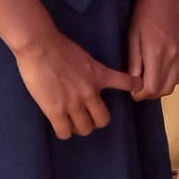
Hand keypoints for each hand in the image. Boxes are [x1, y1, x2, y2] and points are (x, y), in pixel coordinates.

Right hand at [14, 32, 138, 138]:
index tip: (137, 87)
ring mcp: (74, 104)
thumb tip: (87, 79)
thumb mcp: (84, 57)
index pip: (126, 83)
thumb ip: (90, 71)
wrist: (40, 47)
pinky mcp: (56, 111)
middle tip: (88, 116)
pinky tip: (60, 126)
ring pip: (85, 129)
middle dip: (96, 120)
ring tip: (72, 122)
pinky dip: (63, 132)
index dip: (133, 86)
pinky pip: (64, 133)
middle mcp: (90, 92)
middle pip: (103, 120)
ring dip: (79, 127)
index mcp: (99, 74)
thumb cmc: (59, 46)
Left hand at [127, 0, 178, 99]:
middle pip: (165, 90)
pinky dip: (173, 77)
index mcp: (157, 53)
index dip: (140, 94)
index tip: (132, 90)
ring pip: (175, 83)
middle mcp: (174, 56)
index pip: (152, 88)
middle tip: (140, 85)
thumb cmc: (144, 12)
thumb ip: (134, 63)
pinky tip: (163, 68)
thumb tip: (133, 84)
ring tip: (151, 76)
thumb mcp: (133, 37)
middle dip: (150, 93)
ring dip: (162, 86)